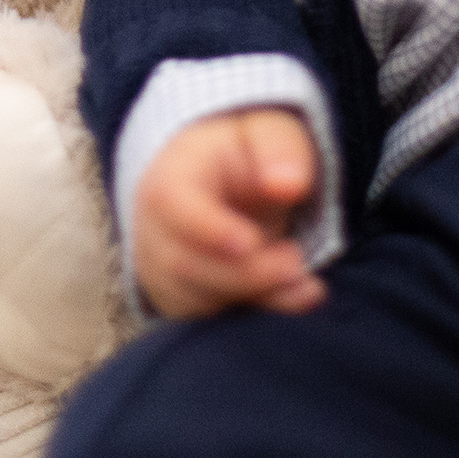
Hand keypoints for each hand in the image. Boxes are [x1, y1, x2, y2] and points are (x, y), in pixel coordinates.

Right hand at [133, 107, 325, 319]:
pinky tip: (294, 298)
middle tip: (296, 261)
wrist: (222, 181)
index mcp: (171, 175)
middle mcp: (154, 225)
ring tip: (304, 281)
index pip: (171, 204)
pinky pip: (209, 322)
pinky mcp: (179, 299)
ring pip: (198, 299)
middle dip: (247, 271)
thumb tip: (289, 183)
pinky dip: (254, 314)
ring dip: (255, 296)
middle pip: (185, 263)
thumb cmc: (246, 155)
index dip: (208, 229)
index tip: (251, 242)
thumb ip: (281, 151)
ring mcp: (160, 268)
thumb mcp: (268, 135)